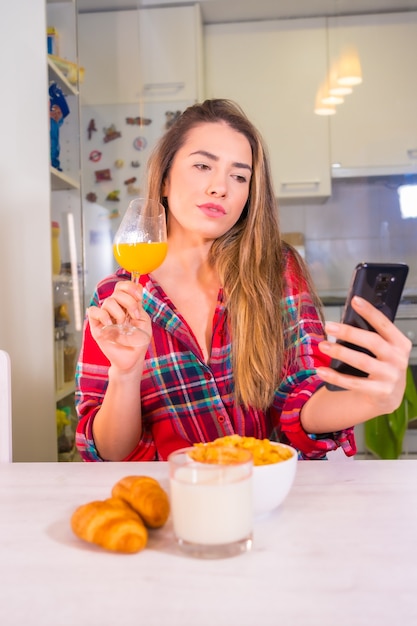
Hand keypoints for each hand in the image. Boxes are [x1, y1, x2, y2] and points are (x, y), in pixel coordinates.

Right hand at [87, 280, 151, 369]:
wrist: (132, 358)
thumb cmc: (138, 341)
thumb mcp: (143, 321)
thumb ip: (138, 304)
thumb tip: (137, 286)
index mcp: (126, 305)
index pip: (123, 287)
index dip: (130, 287)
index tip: (139, 296)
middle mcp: (115, 309)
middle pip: (117, 292)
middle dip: (129, 301)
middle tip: (134, 316)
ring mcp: (105, 317)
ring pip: (108, 302)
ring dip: (118, 313)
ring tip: (122, 325)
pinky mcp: (96, 326)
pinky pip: (94, 311)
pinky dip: (103, 315)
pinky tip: (110, 325)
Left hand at [317, 296, 411, 414]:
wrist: (390, 395)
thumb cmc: (383, 364)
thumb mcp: (385, 349)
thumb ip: (372, 336)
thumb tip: (345, 322)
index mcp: (400, 343)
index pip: (384, 324)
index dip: (370, 312)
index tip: (355, 300)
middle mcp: (397, 359)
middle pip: (372, 341)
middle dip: (349, 332)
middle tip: (329, 326)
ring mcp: (390, 376)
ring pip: (362, 362)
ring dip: (340, 352)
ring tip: (323, 345)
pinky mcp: (380, 392)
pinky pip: (353, 383)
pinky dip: (335, 377)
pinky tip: (321, 370)